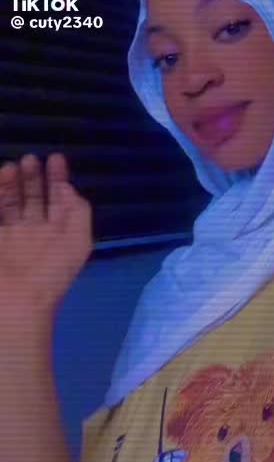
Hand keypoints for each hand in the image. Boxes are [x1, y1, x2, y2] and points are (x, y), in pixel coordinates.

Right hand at [0, 152, 92, 318]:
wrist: (13, 304)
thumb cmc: (49, 271)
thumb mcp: (78, 241)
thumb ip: (77, 211)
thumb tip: (66, 188)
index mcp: (56, 235)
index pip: (58, 200)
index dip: (58, 178)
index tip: (55, 157)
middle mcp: (33, 234)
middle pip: (32, 198)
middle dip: (32, 177)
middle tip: (30, 158)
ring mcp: (10, 237)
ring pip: (10, 203)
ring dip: (11, 183)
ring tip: (12, 166)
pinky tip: (0, 177)